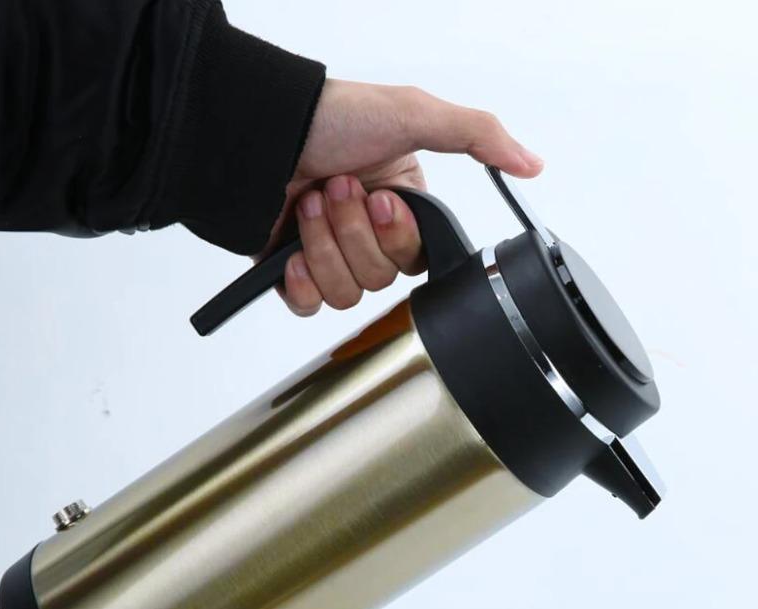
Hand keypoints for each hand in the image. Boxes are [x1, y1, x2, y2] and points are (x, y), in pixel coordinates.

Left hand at [267, 79, 543, 315]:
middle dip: (353, 233)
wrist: (260, 130)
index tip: (379, 201)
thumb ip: (477, 136)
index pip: (417, 259)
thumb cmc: (330, 118)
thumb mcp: (414, 116)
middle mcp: (366, 236)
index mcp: (400, 209)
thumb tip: (533, 164)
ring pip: (346, 295)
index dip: (397, 239)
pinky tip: (292, 253)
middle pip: (380, 279)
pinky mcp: (292, 275)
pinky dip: (302, 283)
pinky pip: (309, 308)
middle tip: (334, 189)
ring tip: (308, 204)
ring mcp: (328, 257)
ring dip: (324, 247)